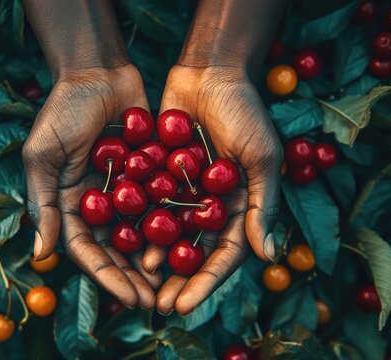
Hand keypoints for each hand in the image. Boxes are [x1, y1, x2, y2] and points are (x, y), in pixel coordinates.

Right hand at [22, 65, 160, 308]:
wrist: (97, 73)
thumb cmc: (63, 111)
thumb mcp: (43, 156)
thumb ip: (42, 203)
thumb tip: (41, 256)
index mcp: (70, 205)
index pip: (88, 251)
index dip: (108, 277)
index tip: (131, 299)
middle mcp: (99, 204)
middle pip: (118, 250)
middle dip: (136, 278)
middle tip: (159, 302)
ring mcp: (126, 191)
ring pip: (143, 234)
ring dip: (157, 260)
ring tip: (177, 282)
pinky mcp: (150, 174)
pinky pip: (162, 203)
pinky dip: (173, 224)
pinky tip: (192, 244)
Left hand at [143, 65, 282, 314]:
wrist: (209, 74)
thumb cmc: (244, 112)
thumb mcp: (260, 157)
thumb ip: (262, 204)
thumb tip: (267, 255)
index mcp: (238, 207)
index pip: (223, 256)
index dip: (204, 283)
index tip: (184, 305)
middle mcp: (210, 206)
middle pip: (193, 254)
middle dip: (177, 282)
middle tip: (156, 308)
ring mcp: (184, 193)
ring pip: (169, 236)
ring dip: (155, 262)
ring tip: (138, 284)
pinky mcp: (159, 176)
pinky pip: (149, 207)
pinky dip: (138, 227)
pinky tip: (124, 246)